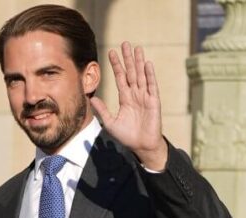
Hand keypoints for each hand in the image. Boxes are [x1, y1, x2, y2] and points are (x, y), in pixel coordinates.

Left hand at [90, 42, 167, 170]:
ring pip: (141, 75)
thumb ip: (103, 110)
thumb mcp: (111, 123)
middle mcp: (135, 94)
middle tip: (124, 43)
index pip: (120, 78)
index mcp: (125, 98)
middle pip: (131, 72)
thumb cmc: (127, 136)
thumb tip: (92, 98)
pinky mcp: (153, 101)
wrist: (141, 145)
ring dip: (139, 62)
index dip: (116, 65)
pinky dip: (149, 75)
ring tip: (137, 48)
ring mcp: (145, 96)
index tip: (111, 53)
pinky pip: (151, 85)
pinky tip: (147, 64)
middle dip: (127, 58)